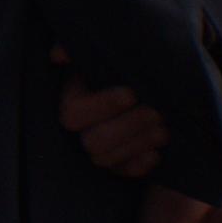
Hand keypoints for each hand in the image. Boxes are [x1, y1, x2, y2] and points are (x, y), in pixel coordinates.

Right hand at [53, 45, 167, 177]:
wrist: (146, 87)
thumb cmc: (119, 69)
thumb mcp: (98, 55)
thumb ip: (75, 49)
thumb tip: (57, 55)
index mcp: (71, 102)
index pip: (74, 113)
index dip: (102, 106)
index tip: (130, 94)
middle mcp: (79, 130)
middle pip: (93, 141)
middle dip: (127, 127)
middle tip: (156, 113)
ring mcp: (98, 150)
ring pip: (107, 159)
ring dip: (137, 144)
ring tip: (163, 129)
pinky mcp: (117, 166)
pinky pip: (123, 173)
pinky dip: (139, 165)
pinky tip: (155, 154)